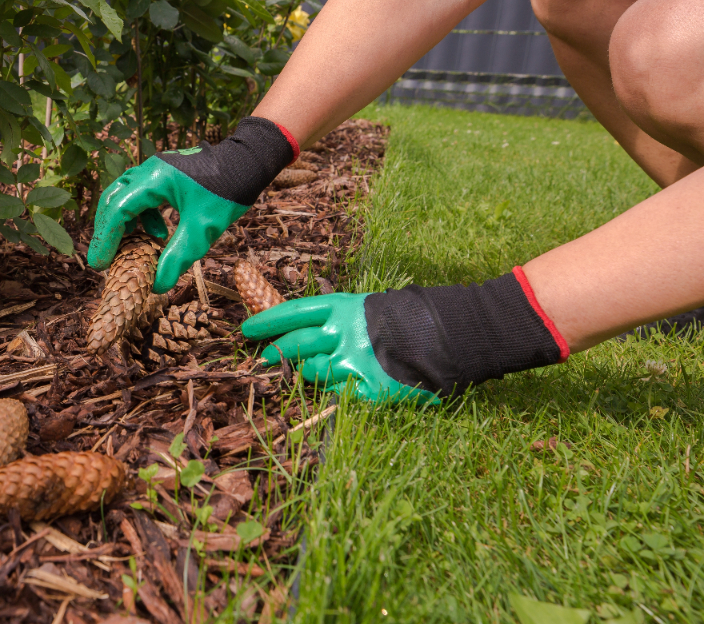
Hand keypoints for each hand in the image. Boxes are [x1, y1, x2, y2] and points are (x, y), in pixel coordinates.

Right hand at [87, 117, 297, 292]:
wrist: (249, 162)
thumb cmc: (228, 191)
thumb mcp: (202, 230)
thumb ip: (177, 257)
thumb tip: (156, 286)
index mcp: (154, 179)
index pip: (117, 210)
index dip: (105, 239)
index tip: (100, 264)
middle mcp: (148, 171)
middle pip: (113, 201)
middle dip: (108, 232)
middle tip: (107, 259)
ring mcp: (155, 170)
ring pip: (125, 197)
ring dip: (125, 224)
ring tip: (136, 248)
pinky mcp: (164, 175)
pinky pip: (141, 196)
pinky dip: (142, 217)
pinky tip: (160, 233)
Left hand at [240, 269, 568, 403]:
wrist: (457, 335)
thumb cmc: (415, 319)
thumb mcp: (373, 309)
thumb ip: (340, 320)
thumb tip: (303, 332)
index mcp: (344, 308)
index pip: (293, 313)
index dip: (267, 322)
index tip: (246, 330)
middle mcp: (343, 334)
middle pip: (294, 345)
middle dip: (274, 353)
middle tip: (261, 360)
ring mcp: (354, 363)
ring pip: (312, 373)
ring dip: (305, 374)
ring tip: (305, 372)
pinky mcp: (368, 389)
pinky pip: (339, 395)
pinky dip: (336, 392)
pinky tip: (342, 388)